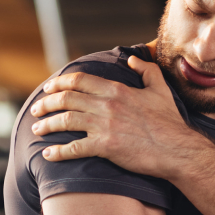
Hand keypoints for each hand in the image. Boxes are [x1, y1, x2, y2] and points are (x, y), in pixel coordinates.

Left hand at [30, 56, 204, 178]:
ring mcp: (105, 126)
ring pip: (65, 121)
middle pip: (66, 99)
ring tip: (37, 129)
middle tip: (36, 109)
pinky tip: (48, 155)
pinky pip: (74, 148)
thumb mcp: (160, 89)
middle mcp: (107, 105)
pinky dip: (58, 152)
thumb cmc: (169, 122)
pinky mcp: (106, 147)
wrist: (177, 149)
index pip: (79, 80)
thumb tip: (132, 59)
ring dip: (47, 124)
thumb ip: (146, 70)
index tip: (48, 87)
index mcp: (117, 90)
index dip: (59, 83)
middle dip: (46, 103)